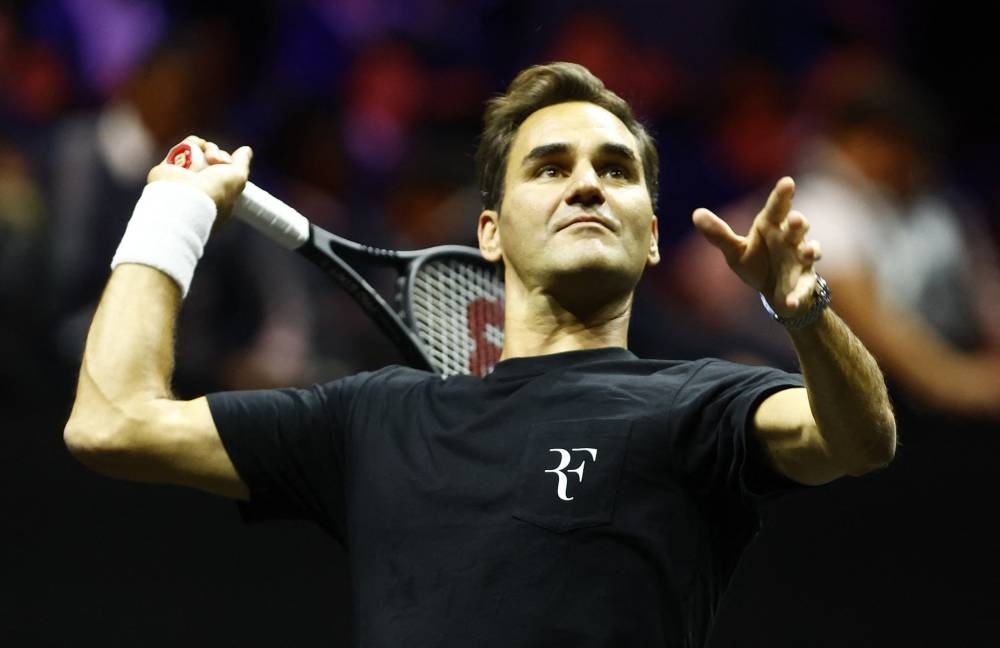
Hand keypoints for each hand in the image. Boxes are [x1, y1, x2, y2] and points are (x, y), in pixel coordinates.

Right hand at [147, 135, 252, 223]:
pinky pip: (184, 147)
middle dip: (219, 157)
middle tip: (218, 162)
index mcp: (217, 197)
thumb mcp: (238, 178)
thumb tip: (246, 150)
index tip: (230, 166)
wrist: (185, 196)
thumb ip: (242, 163)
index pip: (225, 175)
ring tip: (208, 158)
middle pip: (214, 161)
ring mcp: (185, 178)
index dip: (229, 166)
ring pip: (200, 153)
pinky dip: (191, 143)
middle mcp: (201, 188)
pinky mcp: (170, 168)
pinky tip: (196, 147)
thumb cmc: (215, 192)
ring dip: (208, 150)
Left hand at [692, 177, 821, 317]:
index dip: (782, 195)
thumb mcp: (735, 250)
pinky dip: (799, 296)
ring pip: (809, 251)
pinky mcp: (805, 283)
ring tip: (806, 252)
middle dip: (798, 224)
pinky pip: (804, 289)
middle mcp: (790, 240)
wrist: (774, 292)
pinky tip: (791, 303)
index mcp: (772, 227)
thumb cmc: (757, 262)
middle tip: (795, 220)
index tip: (787, 182)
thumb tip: (696, 214)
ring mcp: (801, 260)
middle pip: (797, 228)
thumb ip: (719, 234)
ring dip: (809, 251)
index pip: (777, 208)